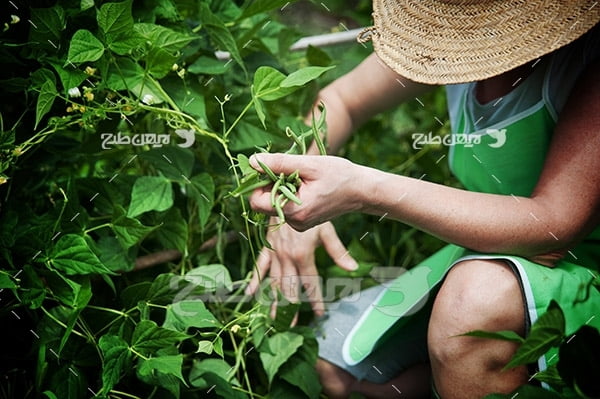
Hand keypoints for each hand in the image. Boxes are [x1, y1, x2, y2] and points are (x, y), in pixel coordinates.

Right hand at [245, 220, 357, 316]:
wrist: (288, 195)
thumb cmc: (312, 213)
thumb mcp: (327, 231)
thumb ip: (338, 252)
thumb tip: (354, 268)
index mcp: (303, 255)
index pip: (310, 284)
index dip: (316, 300)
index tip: (320, 314)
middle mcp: (287, 258)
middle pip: (289, 289)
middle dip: (291, 308)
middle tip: (292, 326)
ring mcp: (275, 254)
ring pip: (273, 282)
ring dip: (273, 301)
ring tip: (273, 319)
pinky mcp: (266, 248)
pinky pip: (259, 266)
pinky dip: (254, 280)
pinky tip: (250, 294)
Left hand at [248, 153, 363, 230]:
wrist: (362, 191)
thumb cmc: (340, 175)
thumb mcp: (309, 164)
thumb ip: (278, 163)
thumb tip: (252, 161)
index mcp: (295, 211)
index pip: (256, 201)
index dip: (259, 183)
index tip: (272, 168)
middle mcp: (295, 222)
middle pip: (265, 202)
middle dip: (272, 183)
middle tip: (293, 171)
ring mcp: (299, 224)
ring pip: (276, 203)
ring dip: (283, 187)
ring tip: (304, 179)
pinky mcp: (303, 222)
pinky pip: (286, 206)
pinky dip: (291, 193)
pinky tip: (308, 186)